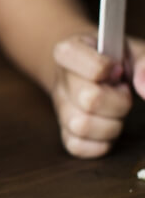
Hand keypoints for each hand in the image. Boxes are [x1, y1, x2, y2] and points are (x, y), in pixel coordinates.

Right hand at [49, 34, 139, 156]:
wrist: (91, 69)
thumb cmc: (114, 59)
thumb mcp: (131, 50)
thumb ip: (144, 63)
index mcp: (68, 53)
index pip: (86, 66)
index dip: (107, 69)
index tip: (116, 69)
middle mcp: (60, 81)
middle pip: (89, 100)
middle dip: (118, 101)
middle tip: (121, 92)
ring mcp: (60, 109)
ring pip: (82, 126)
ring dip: (111, 124)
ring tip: (115, 111)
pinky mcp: (64, 131)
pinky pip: (78, 147)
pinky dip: (100, 143)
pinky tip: (108, 126)